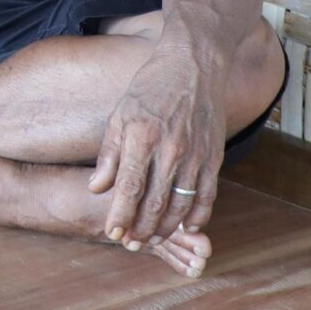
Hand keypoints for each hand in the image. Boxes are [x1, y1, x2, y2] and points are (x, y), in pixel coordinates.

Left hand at [90, 37, 227, 246]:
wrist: (193, 65)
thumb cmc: (150, 88)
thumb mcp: (120, 114)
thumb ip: (109, 154)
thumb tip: (96, 188)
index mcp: (141, 137)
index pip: (128, 188)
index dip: (120, 214)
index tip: (112, 232)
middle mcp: (170, 149)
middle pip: (155, 202)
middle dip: (141, 228)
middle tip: (130, 243)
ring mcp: (196, 154)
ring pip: (182, 204)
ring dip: (167, 227)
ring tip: (152, 239)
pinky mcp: (214, 156)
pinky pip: (208, 195)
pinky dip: (199, 216)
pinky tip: (187, 227)